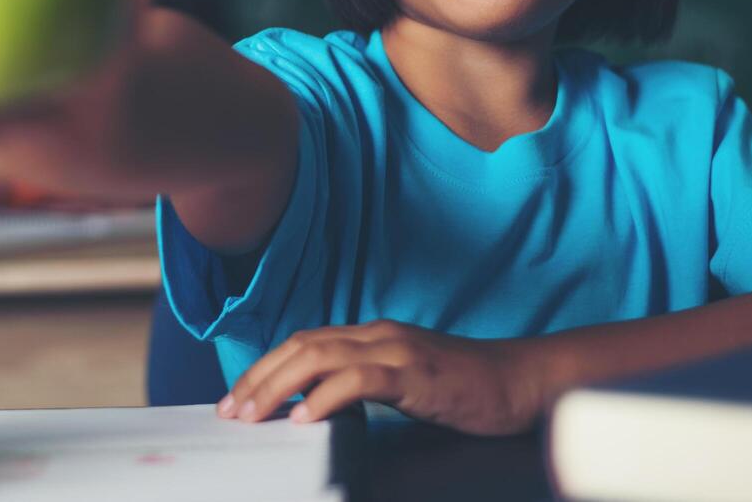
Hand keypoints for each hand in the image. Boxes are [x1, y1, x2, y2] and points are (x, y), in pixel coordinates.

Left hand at [219, 320, 550, 435]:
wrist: (520, 381)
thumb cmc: (465, 387)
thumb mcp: (404, 382)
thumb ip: (365, 383)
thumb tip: (319, 404)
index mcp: (372, 335)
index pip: (304, 343)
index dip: (266, 367)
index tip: (238, 398)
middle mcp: (378, 334)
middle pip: (302, 345)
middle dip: (260, 376)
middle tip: (231, 410)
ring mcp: (396, 350)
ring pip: (321, 356)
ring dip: (280, 385)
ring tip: (255, 414)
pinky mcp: (416, 372)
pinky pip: (360, 379)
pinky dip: (327, 396)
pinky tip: (306, 417)